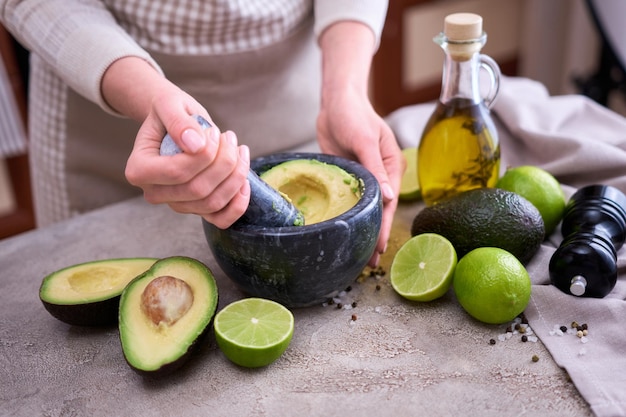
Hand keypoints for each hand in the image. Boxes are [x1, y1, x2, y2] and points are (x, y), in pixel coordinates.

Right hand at [102, 57, 250, 227]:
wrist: (177, 123)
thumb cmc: (171, 111)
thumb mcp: (169, 104)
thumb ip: (178, 121)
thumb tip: (195, 145)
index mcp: (139, 170)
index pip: (177, 172)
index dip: (204, 154)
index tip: (214, 132)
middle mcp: (154, 193)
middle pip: (197, 190)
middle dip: (224, 162)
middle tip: (230, 137)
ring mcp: (176, 204)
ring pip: (212, 203)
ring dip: (235, 176)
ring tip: (239, 149)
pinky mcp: (196, 210)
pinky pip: (220, 219)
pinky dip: (238, 204)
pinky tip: (246, 182)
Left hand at [318, 22, 404, 266]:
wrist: (335, 101)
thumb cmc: (354, 115)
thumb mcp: (365, 140)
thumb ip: (375, 168)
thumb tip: (388, 198)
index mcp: (391, 166)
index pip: (389, 203)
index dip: (383, 226)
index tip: (379, 247)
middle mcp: (380, 175)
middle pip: (378, 211)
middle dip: (374, 235)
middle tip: (367, 262)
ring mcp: (363, 178)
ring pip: (363, 209)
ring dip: (361, 229)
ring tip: (355, 255)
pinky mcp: (347, 177)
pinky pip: (347, 200)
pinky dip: (347, 216)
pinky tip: (341, 231)